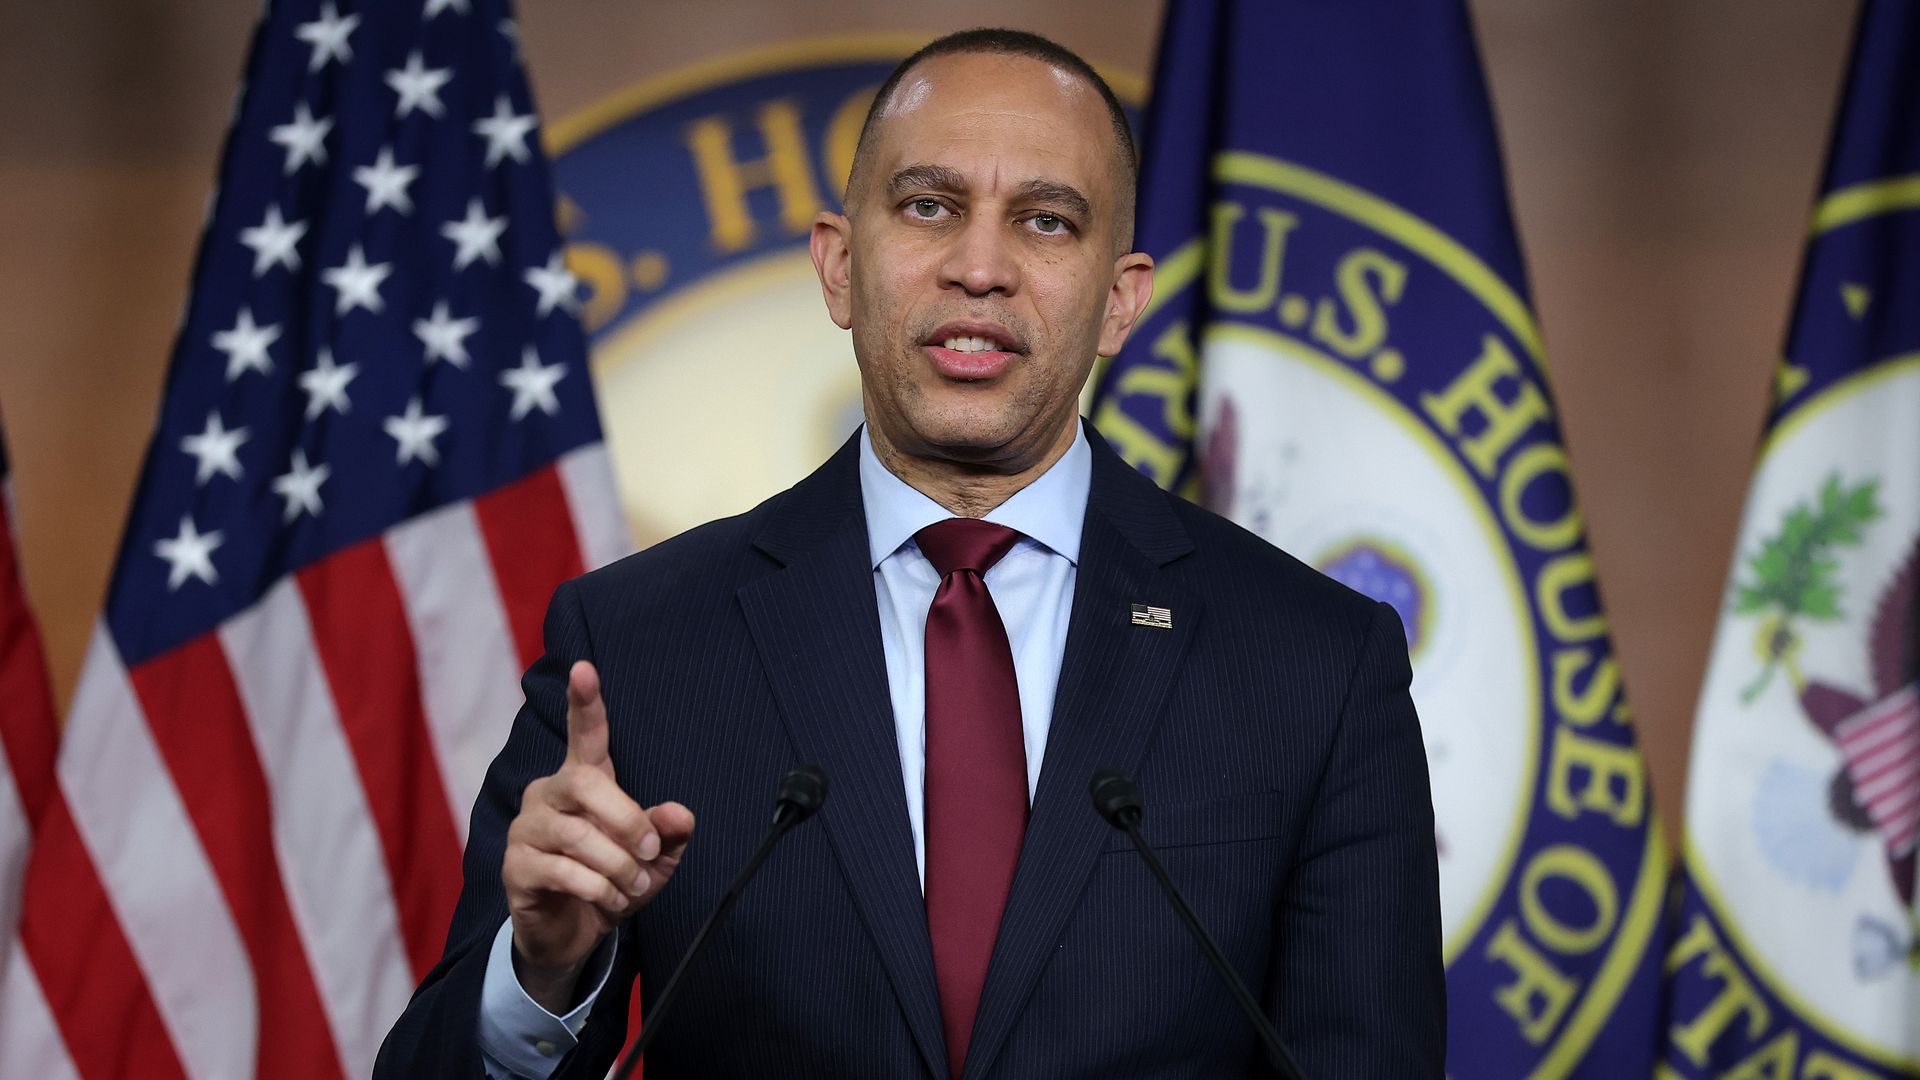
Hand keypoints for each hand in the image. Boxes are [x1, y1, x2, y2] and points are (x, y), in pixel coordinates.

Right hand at [502, 661, 693, 1012]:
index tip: (584, 668)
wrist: (572, 935)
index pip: (582, 734)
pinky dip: (597, 889)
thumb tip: (682, 814)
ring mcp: (527, 830)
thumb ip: (668, 834)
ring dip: (617, 865)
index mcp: (583, 781)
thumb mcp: (653, 860)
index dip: (584, 702)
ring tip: (633, 886)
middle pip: (584, 783)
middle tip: (650, 853)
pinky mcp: (514, 868)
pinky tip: (611, 901)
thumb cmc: (613, 881)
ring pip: (575, 834)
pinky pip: (561, 871)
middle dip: (627, 818)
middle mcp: (548, 795)